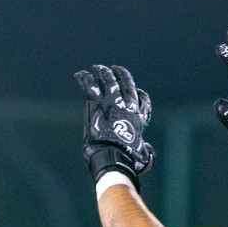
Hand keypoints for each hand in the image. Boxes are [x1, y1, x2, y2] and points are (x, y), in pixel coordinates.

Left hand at [74, 64, 154, 183]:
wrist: (114, 155)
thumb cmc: (128, 159)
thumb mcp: (143, 154)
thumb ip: (146, 152)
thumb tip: (147, 152)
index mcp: (136, 114)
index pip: (137, 95)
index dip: (132, 85)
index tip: (127, 81)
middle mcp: (125, 104)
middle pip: (123, 82)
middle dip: (118, 74)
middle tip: (112, 69)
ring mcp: (110, 101)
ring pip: (107, 80)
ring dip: (102, 72)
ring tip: (97, 67)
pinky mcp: (96, 103)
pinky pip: (89, 85)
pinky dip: (84, 78)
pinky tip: (79, 74)